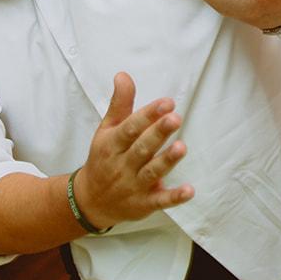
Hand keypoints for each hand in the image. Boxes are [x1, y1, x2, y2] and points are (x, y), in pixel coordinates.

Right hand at [71, 73, 192, 230]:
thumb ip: (120, 104)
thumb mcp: (106, 130)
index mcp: (112, 145)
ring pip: (152, 172)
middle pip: (142, 148)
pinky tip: (189, 190)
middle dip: (158, 134)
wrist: (90, 201)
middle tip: (175, 118)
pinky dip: (174, 197)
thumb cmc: (103, 158)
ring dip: (167, 161)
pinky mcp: (144, 204)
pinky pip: (160, 201)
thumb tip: (123, 75)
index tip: (167, 102)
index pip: (130, 128)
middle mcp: (122, 165)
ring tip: (182, 147)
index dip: (148, 115)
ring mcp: (133, 186)